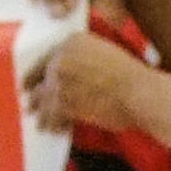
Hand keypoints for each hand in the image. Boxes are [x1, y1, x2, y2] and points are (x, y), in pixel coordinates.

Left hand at [27, 30, 149, 134]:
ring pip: (41, 99)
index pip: (47, 56)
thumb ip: (81, 57)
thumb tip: (68, 72)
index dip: (38, 71)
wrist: (139, 94)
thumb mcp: (104, 52)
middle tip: (30, 102)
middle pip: (39, 77)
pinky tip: (54, 129)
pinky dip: (52, 124)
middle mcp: (61, 57)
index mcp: (73, 41)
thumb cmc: (130, 76)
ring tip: (40, 122)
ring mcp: (59, 80)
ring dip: (41, 112)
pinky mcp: (62, 102)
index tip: (31, 80)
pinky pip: (50, 116)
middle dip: (35, 92)